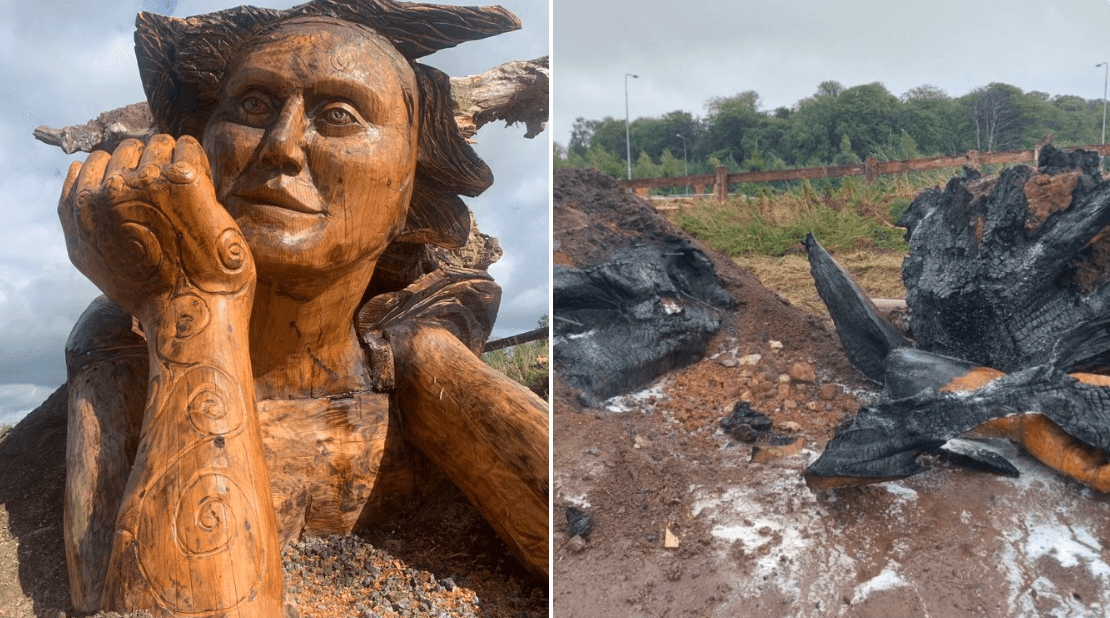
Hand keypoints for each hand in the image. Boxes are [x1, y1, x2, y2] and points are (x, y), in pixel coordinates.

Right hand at [58, 135, 253, 325]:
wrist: (190, 313)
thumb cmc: (148, 291)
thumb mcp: (90, 258)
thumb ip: (77, 216)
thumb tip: (78, 173)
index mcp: (82, 207)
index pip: (97, 160)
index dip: (122, 173)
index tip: (143, 194)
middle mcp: (108, 190)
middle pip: (128, 148)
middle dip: (148, 164)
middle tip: (170, 197)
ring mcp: (146, 182)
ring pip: (159, 143)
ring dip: (174, 160)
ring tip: (187, 194)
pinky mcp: (183, 180)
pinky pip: (187, 146)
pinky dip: (197, 159)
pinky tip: (203, 187)